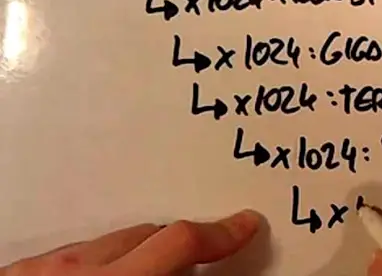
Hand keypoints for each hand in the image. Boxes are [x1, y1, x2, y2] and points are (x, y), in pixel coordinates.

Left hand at [0, 209, 259, 275]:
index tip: (242, 226)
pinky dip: (89, 272)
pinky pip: (66, 260)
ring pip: (105, 246)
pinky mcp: (13, 274)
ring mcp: (36, 271)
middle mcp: (71, 271)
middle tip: (195, 267)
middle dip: (175, 250)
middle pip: (145, 235)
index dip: (220, 234)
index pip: (179, 242)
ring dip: (130, 261)